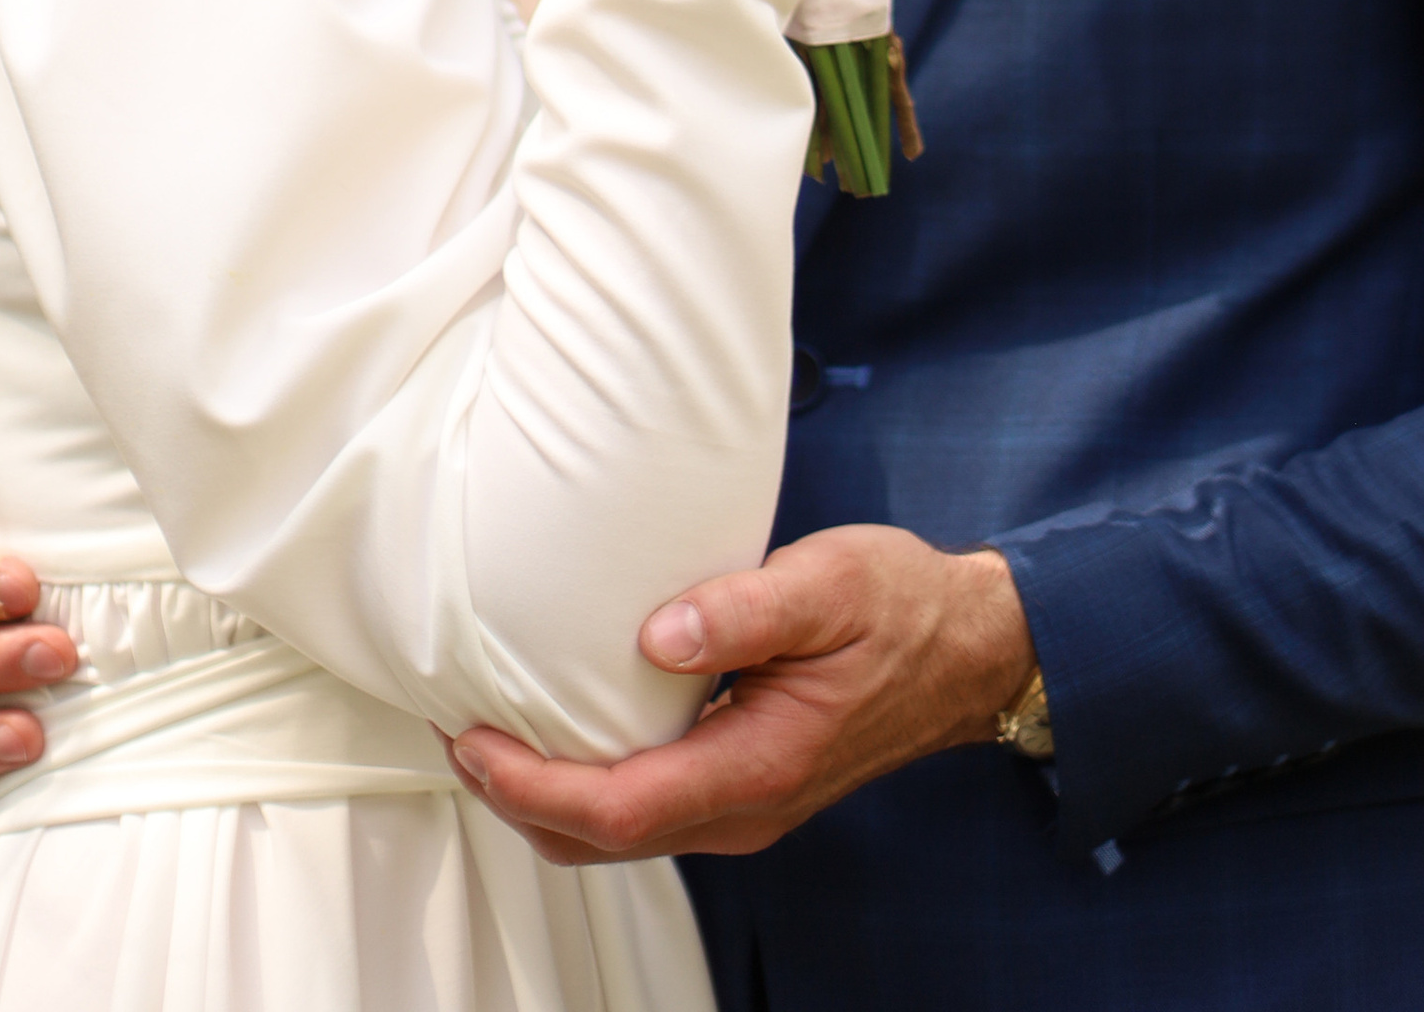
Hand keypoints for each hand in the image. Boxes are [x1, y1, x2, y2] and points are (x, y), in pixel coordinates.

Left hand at [443, 527, 1033, 862]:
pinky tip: (560, 730)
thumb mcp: (831, 583)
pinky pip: (646, 809)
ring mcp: (744, 807)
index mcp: (761, 764)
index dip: (534, 787)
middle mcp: (745, 808)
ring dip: (545, 797)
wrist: (967, 650)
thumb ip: (746, 609)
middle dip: (516, 800)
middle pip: (603, 841)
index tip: (474, 740)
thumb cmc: (900, 607)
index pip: (621, 808)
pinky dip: (586, 786)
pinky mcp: (742, 787)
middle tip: (456, 731)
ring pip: (619, 835)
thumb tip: (657, 635)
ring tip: (488, 731)